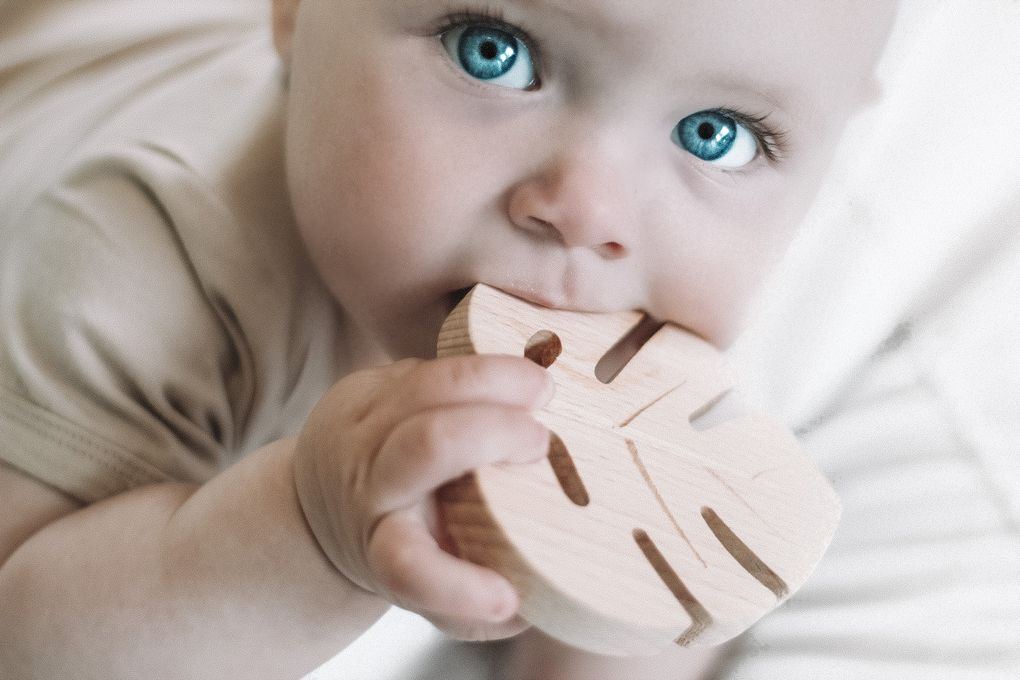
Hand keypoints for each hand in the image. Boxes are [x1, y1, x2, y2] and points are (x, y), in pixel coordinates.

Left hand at [292, 355, 553, 640]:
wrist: (321, 499)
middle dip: (493, 434)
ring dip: (492, 379)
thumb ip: (479, 603)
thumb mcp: (425, 588)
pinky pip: (427, 365)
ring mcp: (359, 426)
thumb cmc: (397, 544)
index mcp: (380, 547)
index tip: (508, 601)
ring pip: (425, 387)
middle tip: (543, 441)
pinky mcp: (363, 385)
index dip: (455, 588)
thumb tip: (554, 599)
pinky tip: (511, 376)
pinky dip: (478, 367)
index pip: (407, 569)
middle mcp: (364, 486)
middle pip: (425, 447)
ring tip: (541, 388)